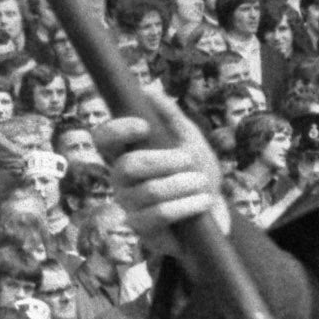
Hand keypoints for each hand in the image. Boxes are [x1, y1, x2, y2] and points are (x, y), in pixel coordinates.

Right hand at [93, 108, 225, 239]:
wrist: (214, 215)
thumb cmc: (196, 175)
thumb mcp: (191, 142)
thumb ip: (172, 118)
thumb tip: (150, 89)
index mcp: (128, 153)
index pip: (103, 138)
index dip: (117, 130)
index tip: (144, 125)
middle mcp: (121, 179)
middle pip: (127, 165)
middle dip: (165, 161)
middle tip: (191, 161)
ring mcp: (129, 204)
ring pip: (148, 191)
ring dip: (184, 184)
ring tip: (203, 184)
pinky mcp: (142, 229)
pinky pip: (158, 215)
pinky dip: (186, 205)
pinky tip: (203, 202)